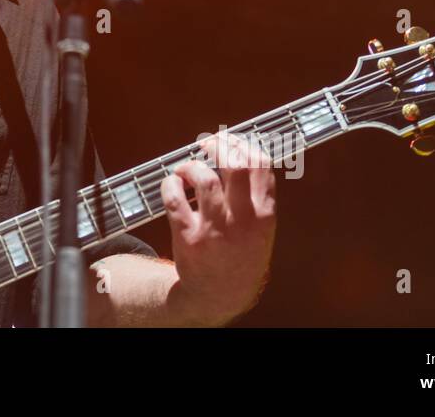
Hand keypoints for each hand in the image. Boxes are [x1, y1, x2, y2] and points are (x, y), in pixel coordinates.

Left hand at [159, 131, 276, 325]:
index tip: (229, 139)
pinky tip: (172, 185)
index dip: (241, 143)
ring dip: (191, 166)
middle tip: (207, 143)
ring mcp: (215, 230)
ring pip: (203, 178)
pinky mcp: (188, 238)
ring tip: (185, 170)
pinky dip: (169, 184)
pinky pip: (174, 199)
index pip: (260, 164)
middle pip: (235, 165)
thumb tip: (236, 148)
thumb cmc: (241, 252)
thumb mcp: (261, 227)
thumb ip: (255, 193)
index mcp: (264, 214)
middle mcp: (243, 221)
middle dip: (219, 145)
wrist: (221, 294)